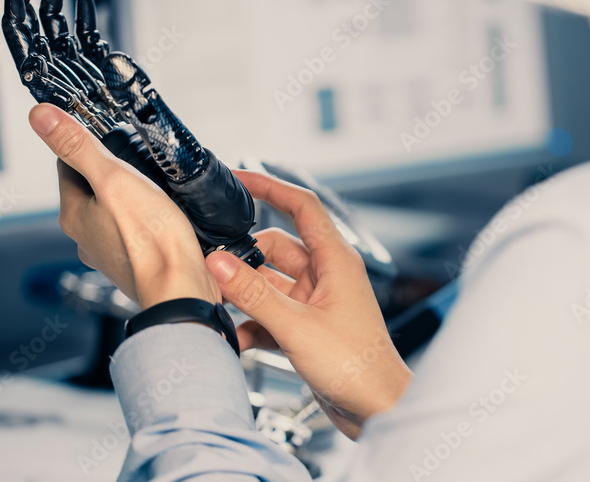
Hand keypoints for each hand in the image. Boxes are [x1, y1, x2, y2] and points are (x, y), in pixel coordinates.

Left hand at [29, 103, 220, 309]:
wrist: (181, 288)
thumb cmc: (151, 240)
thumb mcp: (114, 179)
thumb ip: (78, 146)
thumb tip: (40, 115)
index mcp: (74, 215)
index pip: (68, 166)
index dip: (86, 146)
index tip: (106, 135)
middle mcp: (86, 237)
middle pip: (93, 189)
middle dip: (112, 173)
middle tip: (139, 161)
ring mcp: (110, 253)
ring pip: (115, 211)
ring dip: (131, 198)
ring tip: (155, 188)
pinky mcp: (135, 263)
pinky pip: (135, 231)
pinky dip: (146, 220)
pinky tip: (164, 217)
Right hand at [207, 171, 411, 439]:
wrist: (378, 410)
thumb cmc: (358, 367)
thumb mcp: (296, 327)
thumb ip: (254, 294)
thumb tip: (219, 263)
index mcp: (335, 261)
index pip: (301, 207)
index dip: (270, 188)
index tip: (238, 179)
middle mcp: (326, 276)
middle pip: (274, 248)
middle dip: (242, 260)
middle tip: (211, 272)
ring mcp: (316, 301)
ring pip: (269, 283)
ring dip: (245, 296)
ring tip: (221, 310)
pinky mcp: (308, 327)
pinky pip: (272, 313)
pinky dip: (254, 324)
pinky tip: (239, 340)